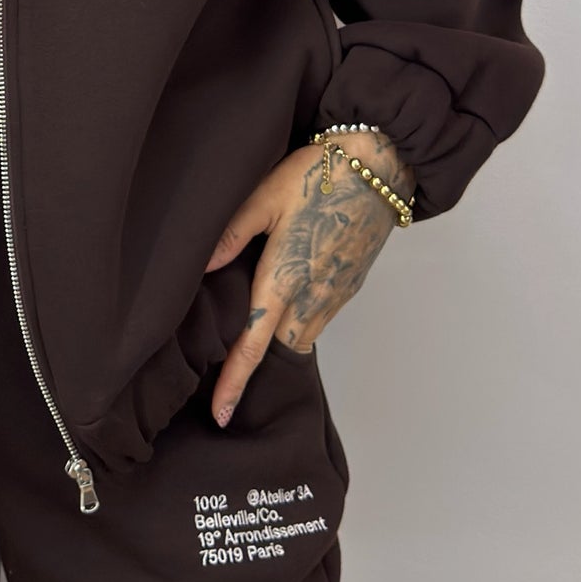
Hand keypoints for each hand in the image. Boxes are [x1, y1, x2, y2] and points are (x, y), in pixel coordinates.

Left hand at [201, 129, 413, 427]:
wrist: (379, 168)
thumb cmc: (318, 175)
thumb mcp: (265, 195)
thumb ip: (232, 233)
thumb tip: (202, 268)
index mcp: (284, 279)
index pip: (253, 345)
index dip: (234, 382)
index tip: (220, 414)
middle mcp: (312, 296)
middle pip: (277, 349)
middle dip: (255, 367)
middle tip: (226, 374)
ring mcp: (335, 295)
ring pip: (299, 336)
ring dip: (278, 343)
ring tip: (252, 340)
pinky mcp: (349, 286)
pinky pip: (319, 319)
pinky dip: (299, 322)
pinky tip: (285, 304)